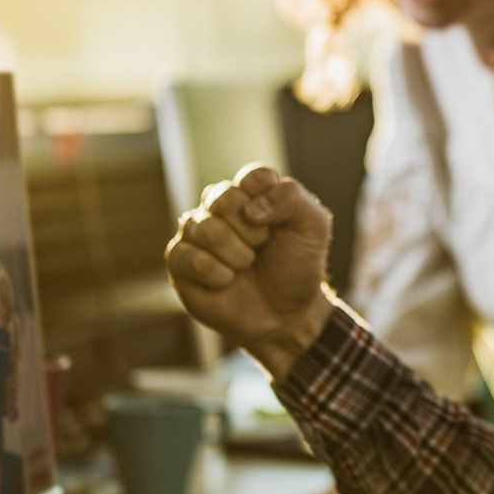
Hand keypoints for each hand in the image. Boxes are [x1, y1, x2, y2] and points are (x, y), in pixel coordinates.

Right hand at [165, 164, 335, 383]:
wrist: (285, 315)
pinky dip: (216, 273)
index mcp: (253, 193)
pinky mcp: (180, 262)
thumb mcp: (314, 227)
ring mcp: (197, 233)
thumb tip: (250, 209)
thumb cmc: (297, 267)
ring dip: (236, 254)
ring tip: (245, 266)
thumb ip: (291, 198)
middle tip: (261, 248)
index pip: (254, 177)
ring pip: (204, 227)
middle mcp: (220, 208)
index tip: (278, 226)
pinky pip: (188, 256)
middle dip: (251, 231)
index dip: (269, 203)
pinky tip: (226, 281)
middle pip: (223, 197)